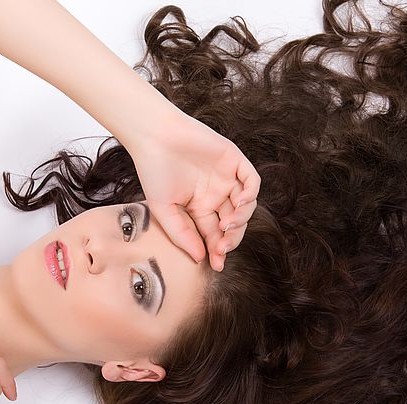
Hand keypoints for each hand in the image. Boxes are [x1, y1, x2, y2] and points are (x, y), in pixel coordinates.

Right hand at [129, 110, 260, 270]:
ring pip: (246, 205)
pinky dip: (251, 194)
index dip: (218, 250)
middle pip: (234, 224)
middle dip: (231, 239)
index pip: (215, 235)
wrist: (154, 136)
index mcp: (200, 207)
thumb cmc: (154, 170)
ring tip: (228, 225)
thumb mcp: (163, 209)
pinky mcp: (234, 161)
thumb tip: (200, 258)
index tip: (217, 264)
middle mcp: (216, 195)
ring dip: (241, 219)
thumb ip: (182, 234)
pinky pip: (252, 181)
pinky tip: (241, 203)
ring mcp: (227, 178)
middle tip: (223, 247)